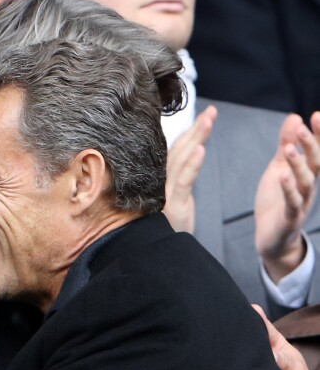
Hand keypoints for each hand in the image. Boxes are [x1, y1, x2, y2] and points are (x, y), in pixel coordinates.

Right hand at [163, 105, 216, 232]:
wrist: (157, 258)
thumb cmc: (162, 234)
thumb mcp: (164, 210)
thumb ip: (167, 192)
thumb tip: (176, 178)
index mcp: (160, 183)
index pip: (172, 154)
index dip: (186, 134)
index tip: (200, 117)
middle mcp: (159, 184)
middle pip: (177, 150)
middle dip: (195, 129)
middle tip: (211, 111)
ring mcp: (165, 194)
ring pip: (181, 160)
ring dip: (196, 137)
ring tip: (210, 118)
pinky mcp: (173, 206)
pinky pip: (184, 181)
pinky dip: (193, 164)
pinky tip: (201, 149)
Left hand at [255, 112, 319, 282]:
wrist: (272, 238)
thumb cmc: (277, 201)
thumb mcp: (279, 168)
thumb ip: (286, 145)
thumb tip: (294, 117)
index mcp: (306, 174)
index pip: (316, 151)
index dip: (318, 134)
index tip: (315, 114)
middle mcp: (308, 187)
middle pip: (316, 163)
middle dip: (312, 144)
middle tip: (305, 125)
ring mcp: (301, 202)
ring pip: (305, 181)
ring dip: (298, 164)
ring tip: (290, 148)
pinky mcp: (290, 217)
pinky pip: (292, 202)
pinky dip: (288, 188)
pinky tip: (282, 175)